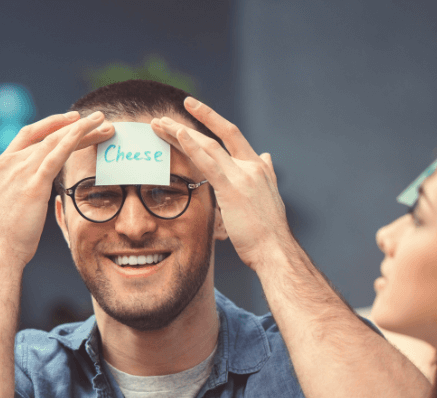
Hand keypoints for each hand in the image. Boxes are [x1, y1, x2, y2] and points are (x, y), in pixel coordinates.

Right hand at [0, 111, 113, 265]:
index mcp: (0, 164)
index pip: (29, 134)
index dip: (51, 124)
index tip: (72, 119)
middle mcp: (10, 163)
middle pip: (49, 136)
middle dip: (76, 126)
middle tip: (99, 119)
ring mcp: (21, 171)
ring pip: (56, 141)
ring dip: (83, 130)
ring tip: (105, 123)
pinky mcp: (34, 184)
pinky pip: (56, 155)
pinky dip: (73, 140)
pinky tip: (88, 132)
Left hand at [151, 97, 291, 272]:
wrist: (275, 250)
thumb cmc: (268, 231)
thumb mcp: (269, 195)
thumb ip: (266, 173)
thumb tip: (266, 155)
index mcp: (257, 167)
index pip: (232, 135)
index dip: (213, 119)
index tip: (194, 108)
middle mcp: (251, 166)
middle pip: (216, 136)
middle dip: (192, 122)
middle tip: (168, 115)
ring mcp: (242, 176)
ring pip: (208, 145)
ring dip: (181, 132)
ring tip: (160, 124)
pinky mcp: (232, 189)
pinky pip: (208, 163)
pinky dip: (192, 147)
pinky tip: (179, 134)